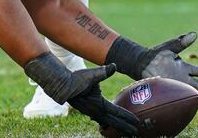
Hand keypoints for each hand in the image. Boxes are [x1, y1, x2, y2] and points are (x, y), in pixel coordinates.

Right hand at [24, 53, 138, 135]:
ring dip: (116, 126)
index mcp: (99, 104)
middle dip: (125, 127)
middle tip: (136, 132)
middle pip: (114, 122)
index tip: (137, 122)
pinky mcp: (88, 110)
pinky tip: (107, 124)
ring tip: (124, 130)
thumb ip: (103, 72)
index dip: (127, 117)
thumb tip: (114, 65)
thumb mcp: (91, 75)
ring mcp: (91, 112)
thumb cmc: (76, 80)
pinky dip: (107, 123)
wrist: (61, 85)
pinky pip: (100, 120)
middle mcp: (96, 111)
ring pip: (107, 122)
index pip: (117, 112)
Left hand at [139, 32, 197, 109]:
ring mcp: (175, 86)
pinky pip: (177, 99)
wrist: (141, 63)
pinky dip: (184, 103)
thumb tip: (195, 34)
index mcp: (184, 68)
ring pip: (190, 95)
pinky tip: (189, 109)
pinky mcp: (167, 91)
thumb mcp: (170, 46)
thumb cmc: (155, 54)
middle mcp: (182, 78)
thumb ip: (182, 42)